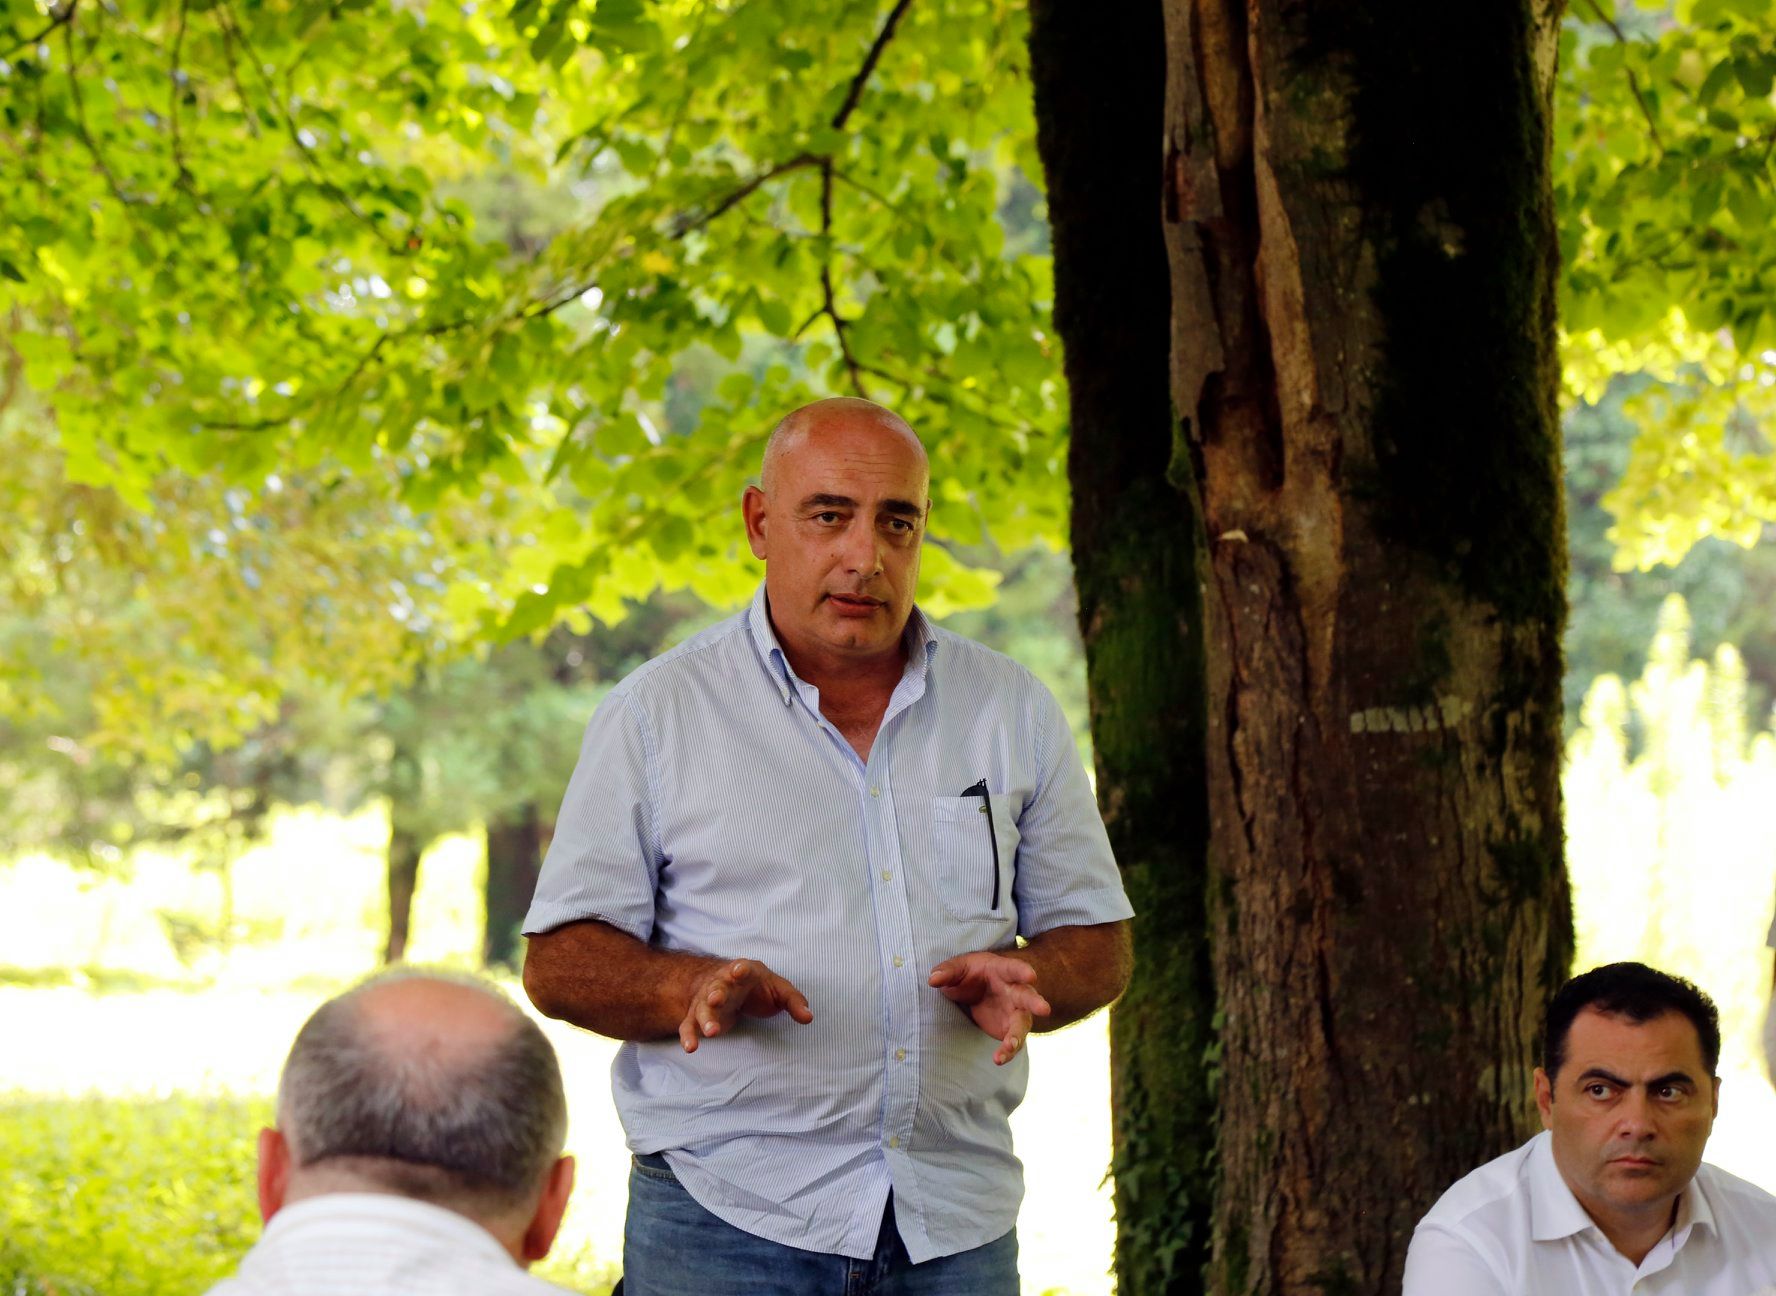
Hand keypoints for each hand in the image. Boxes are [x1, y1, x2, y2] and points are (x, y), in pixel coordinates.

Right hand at [678, 959, 812, 1052]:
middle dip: (716, 993)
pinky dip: (688, 1036)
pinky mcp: (698, 1016)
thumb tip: (809, 1018)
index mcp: (742, 972)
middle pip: (716, 987)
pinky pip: (689, 1025)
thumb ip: (794, 1002)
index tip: (740, 970)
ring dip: (705, 1019)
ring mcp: (707, 1000)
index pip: (741, 968)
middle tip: (715, 1000)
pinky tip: (690, 1048)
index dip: (740, 969)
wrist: (727, 985)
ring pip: (702, 1008)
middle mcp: (721, 984)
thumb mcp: (779, 990)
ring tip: (711, 1033)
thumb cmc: (757, 986)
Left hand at [928, 951, 1051, 1064]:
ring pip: (1021, 1025)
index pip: (1014, 969)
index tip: (1031, 975)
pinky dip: (1007, 1051)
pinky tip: (998, 1059)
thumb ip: (947, 971)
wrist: (978, 990)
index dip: (1023, 971)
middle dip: (1035, 1003)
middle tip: (1044, 1009)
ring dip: (1017, 1036)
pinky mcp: (1009, 1030)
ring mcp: (1015, 1012)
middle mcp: (1015, 992)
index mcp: (1003, 971)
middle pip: (1027, 997)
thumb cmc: (972, 974)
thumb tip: (933, 979)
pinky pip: (1012, 1042)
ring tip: (1010, 1046)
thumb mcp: (959, 968)